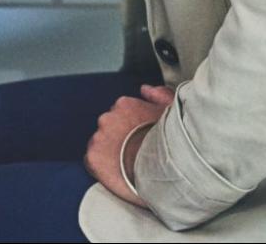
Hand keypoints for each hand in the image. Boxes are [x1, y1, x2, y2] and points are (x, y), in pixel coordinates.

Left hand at [85, 84, 174, 203]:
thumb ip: (159, 95)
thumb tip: (145, 89)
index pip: (122, 113)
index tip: (139, 137)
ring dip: (110, 151)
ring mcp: (98, 138)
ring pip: (100, 143)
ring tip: (127, 165)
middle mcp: (107, 118)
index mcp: (124, 105)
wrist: (164, 167)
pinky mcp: (93, 158)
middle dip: (119, 137)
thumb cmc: (171, 140)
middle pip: (109, 127)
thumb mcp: (172, 110)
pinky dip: (102, 168)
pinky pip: (93, 162)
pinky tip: (117, 174)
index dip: (131, 127)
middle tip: (134, 151)